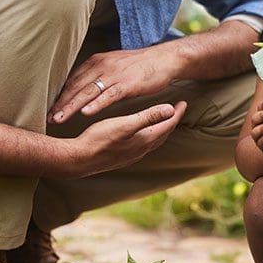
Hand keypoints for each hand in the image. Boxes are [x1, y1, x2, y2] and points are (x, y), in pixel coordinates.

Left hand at [48, 46, 178, 122]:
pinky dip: (96, 104)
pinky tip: (85, 113)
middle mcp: (102, 66)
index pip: (73, 80)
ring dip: (71, 106)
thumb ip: (98, 75)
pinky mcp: (127, 84)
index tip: (49, 109)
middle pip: (76, 87)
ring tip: (59, 119)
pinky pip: (108, 95)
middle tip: (47, 118)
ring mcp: (114, 75)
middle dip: (60, 103)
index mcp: (97, 61)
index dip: (60, 95)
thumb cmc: (140, 66)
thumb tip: (84, 89)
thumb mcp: (114, 66)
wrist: (164, 59)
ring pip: (88, 92)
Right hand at [62, 101, 186, 177]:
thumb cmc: (99, 139)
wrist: (78, 160)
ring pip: (153, 140)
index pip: (167, 125)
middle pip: (163, 133)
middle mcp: (141, 149)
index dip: (177, 113)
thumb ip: (148, 116)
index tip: (184, 102)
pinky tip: (142, 134)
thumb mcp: (125, 124)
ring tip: (164, 121)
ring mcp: (131, 155)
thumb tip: (170, 109)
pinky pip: (143, 145)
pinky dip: (149, 136)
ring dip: (161, 129)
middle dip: (172, 121)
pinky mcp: (122, 157)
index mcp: (144, 140)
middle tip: (178, 110)